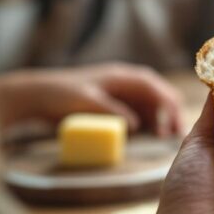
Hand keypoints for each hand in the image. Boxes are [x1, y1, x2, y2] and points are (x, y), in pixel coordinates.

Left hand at [0, 63, 182, 135]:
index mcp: (119, 76)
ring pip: (150, 102)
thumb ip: (112, 111)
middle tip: (177, 132)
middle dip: (170, 110)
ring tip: (166, 137)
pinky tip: (151, 134)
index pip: (152, 85)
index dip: (166, 101)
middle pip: (157, 92)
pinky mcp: (114, 103)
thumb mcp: (86, 101)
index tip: (174, 120)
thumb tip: (136, 124)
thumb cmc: (59, 95)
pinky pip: (138, 110)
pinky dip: (149, 121)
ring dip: (161, 117)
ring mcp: (119, 92)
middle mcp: (123, 82)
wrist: (36, 95)